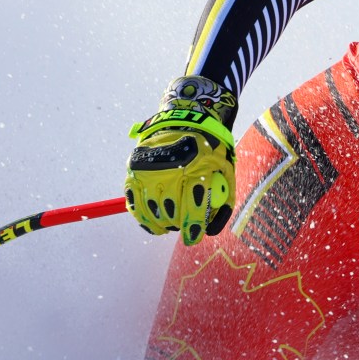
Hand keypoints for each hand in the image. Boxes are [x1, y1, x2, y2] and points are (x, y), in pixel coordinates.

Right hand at [124, 76, 237, 245]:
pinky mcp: (134, 170)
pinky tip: (153, 222)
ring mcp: (149, 169)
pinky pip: (134, 202)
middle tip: (182, 229)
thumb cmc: (209, 151)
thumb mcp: (224, 169)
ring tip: (169, 225)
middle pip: (170, 210)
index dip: (192, 227)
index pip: (193, 205)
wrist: (184, 121)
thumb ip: (222, 200)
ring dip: (160, 223)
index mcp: (196, 167)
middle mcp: (170, 168)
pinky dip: (143, 216)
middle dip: (177, 225)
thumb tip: (211, 232)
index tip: (193, 238)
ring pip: (151, 209)